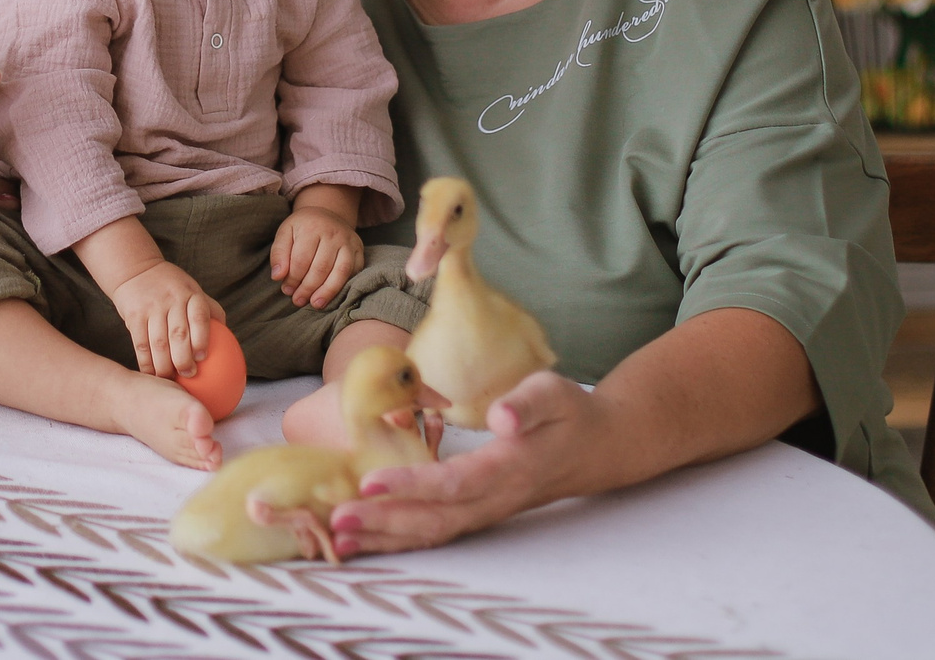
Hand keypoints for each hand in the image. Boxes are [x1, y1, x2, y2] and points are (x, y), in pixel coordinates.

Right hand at [110, 259, 224, 378]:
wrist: (136, 270)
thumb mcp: (193, 290)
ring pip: (158, 343)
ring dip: (164, 366)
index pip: (199, 317)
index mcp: (191, 294)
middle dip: (183, 359)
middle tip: (188, 374)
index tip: (202, 357)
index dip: (202, 338)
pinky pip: (140, 344)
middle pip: (178, 334)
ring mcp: (152, 307)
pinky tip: (151, 375)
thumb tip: (229, 340)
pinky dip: (146, 363)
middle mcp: (172, 299)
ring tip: (170, 380)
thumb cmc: (172, 286)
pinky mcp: (134, 315)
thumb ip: (210, 310)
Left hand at [270, 201, 363, 308]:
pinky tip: (331, 296)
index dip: (293, 278)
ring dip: (327, 292)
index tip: (287, 290)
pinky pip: (354, 272)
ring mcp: (348, 241)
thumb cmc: (303, 228)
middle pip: (321, 267)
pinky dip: (343, 286)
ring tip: (316, 304)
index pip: (301, 259)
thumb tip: (277, 276)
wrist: (327, 214)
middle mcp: (333, 233)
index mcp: (311, 227)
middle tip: (298, 300)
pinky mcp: (359, 249)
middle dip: (308, 288)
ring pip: (340, 271)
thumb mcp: (285, 233)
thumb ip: (278, 254)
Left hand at [328, 371, 598, 557]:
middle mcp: (495, 498)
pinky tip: (367, 539)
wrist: (598, 447)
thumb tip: (501, 417)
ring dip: (386, 538)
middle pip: (436, 520)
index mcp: (510, 467)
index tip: (370, 481)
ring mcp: (487, 511)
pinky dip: (399, 538)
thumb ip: (526, 405)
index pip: (455, 483)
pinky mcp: (478, 512)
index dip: (413, 487)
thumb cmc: (569, 412)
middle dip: (384, 523)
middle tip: (337, 520)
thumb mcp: (553, 393)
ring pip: (433, 533)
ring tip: (339, 539)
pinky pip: (436, 532)